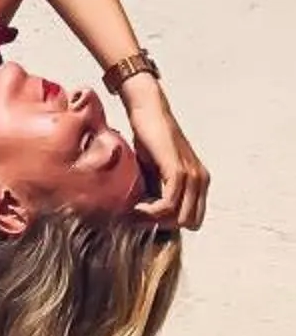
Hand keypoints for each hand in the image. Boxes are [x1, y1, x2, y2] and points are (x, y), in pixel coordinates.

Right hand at [122, 78, 208, 229]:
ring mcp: (192, 176)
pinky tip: (135, 205)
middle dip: (163, 225)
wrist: (147, 110)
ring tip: (134, 212)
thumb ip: (159, 190)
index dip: (170, 224)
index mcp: (200, 181)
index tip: (145, 218)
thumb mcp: (156, 170)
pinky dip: (149, 211)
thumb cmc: (148, 138)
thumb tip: (149, 217)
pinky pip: (168, 205)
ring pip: (179, 218)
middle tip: (138, 217)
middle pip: (189, 223)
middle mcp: (202, 180)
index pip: (193, 220)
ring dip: (153, 220)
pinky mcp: (178, 171)